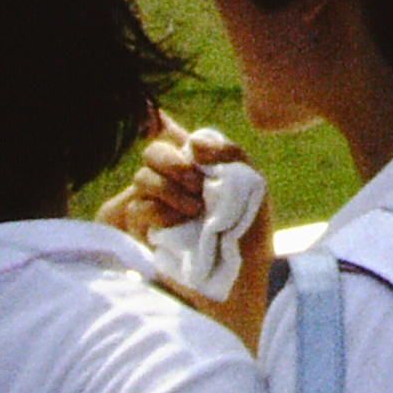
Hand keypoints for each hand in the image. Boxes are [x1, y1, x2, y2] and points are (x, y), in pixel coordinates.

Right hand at [105, 115, 271, 333]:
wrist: (243, 278)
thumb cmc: (251, 234)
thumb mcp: (252, 185)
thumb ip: (228, 153)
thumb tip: (193, 143)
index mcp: (202, 168)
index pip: (173, 135)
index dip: (155, 118)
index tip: (153, 114)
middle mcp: (177, 184)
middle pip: (153, 151)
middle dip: (171, 160)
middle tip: (197, 182)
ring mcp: (161, 207)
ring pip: (143, 177)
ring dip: (170, 187)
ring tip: (196, 210)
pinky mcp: (149, 233)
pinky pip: (139, 208)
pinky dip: (161, 210)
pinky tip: (181, 223)